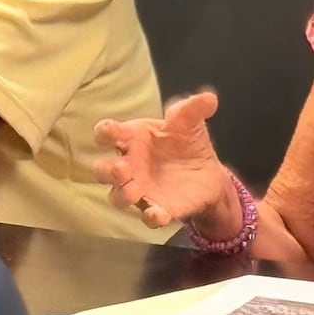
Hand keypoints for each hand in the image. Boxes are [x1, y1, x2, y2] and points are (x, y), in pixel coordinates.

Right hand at [93, 91, 230, 228]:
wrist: (206, 172)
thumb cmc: (184, 142)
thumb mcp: (190, 122)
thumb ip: (194, 109)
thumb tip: (209, 98)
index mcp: (133, 138)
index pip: (108, 134)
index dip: (104, 132)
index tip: (108, 132)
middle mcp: (129, 166)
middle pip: (104, 170)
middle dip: (108, 170)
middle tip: (122, 168)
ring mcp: (140, 189)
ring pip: (118, 197)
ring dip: (122, 195)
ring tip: (133, 191)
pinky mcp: (157, 208)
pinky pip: (148, 217)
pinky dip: (151, 216)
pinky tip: (157, 214)